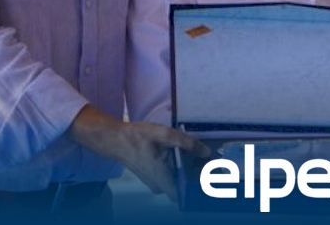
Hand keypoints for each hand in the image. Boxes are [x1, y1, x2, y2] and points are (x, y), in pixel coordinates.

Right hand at [68, 106, 210, 196]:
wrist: (115, 139)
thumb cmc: (137, 137)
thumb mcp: (164, 134)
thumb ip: (186, 143)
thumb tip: (207, 152)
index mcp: (162, 178)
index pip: (184, 195)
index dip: (199, 188)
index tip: (213, 177)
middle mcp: (159, 185)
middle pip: (185, 187)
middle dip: (199, 177)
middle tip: (215, 164)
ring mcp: (156, 183)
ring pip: (180, 182)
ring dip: (191, 172)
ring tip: (204, 159)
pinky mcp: (155, 178)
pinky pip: (173, 178)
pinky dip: (183, 169)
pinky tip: (191, 157)